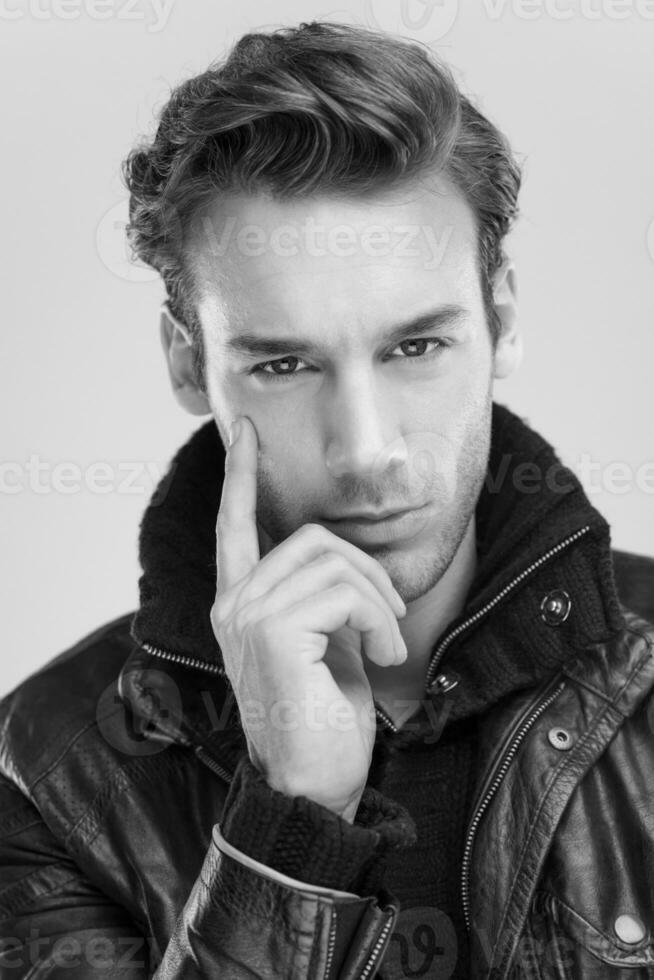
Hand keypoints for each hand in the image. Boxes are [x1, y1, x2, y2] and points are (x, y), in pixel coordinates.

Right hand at [210, 416, 406, 822]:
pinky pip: (344, 592)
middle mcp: (233, 603)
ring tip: (388, 645)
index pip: (233, 526)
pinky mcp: (271, 631)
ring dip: (379, 602)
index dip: (238, 475)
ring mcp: (246, 615)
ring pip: (335, 563)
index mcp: (241, 604)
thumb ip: (320, 598)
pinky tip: (383, 655)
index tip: (242, 431)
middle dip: (368, 571)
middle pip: (312, 538)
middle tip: (392, 617)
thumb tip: (347, 562)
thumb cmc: (324, 721)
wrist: (315, 787)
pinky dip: (379, 619)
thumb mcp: (325, 645)